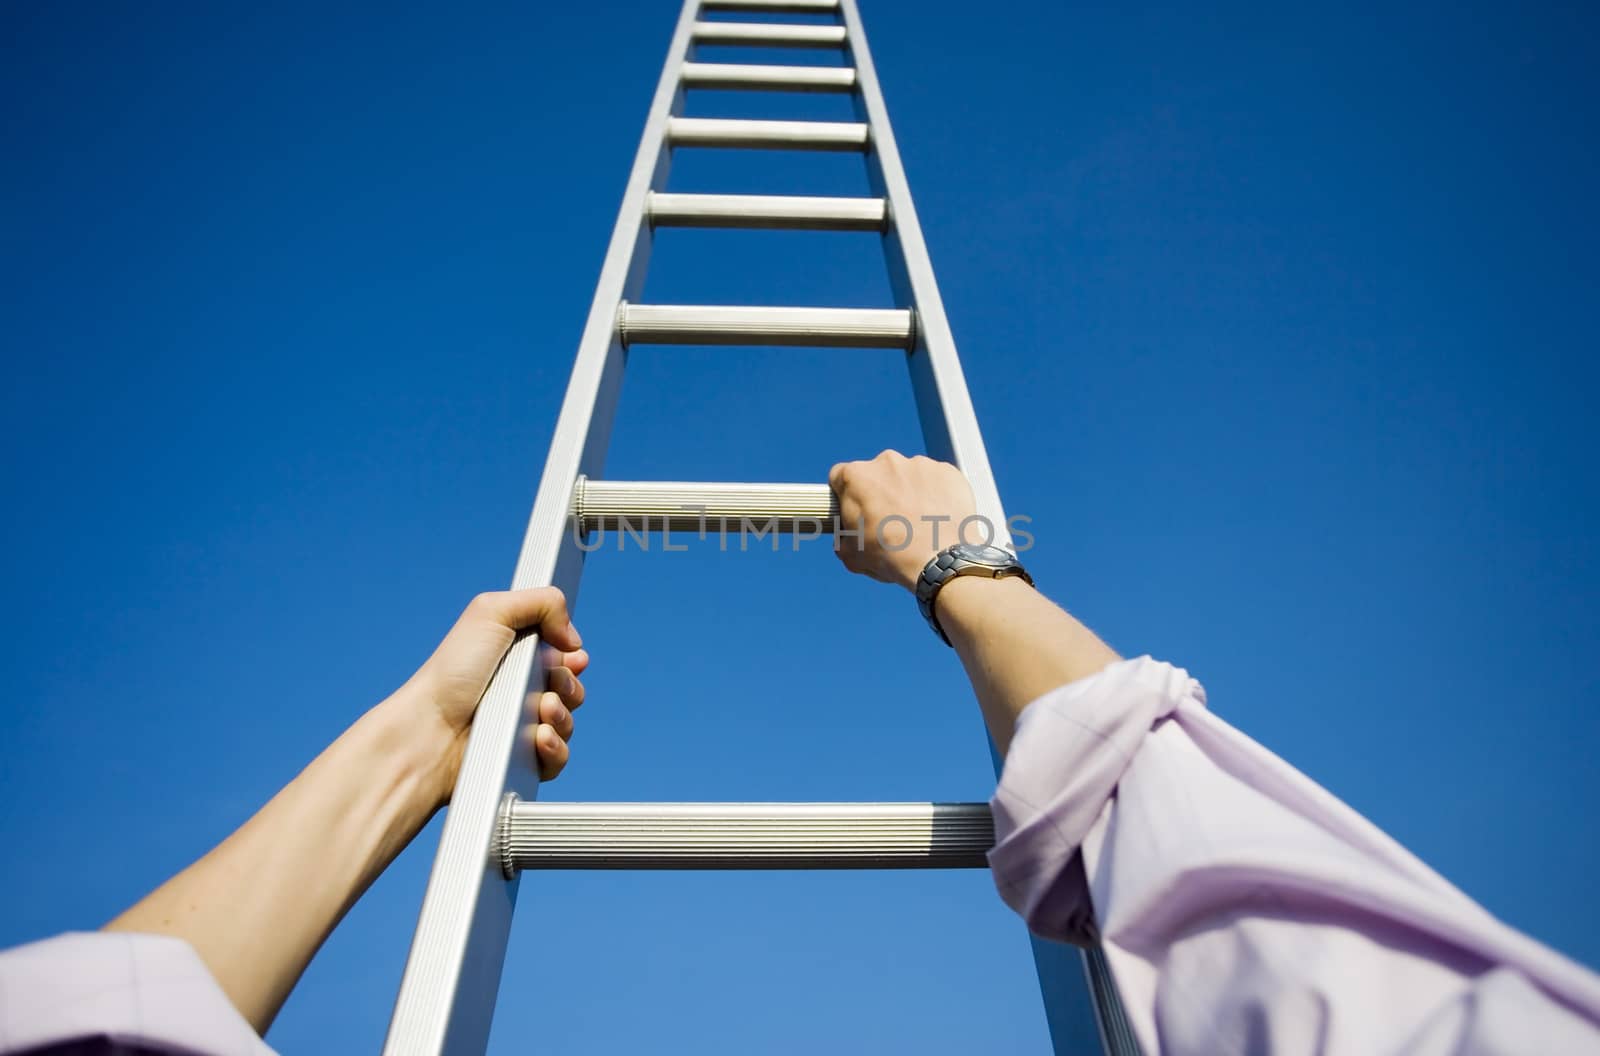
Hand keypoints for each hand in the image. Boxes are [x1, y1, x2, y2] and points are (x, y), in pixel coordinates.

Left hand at [395, 588, 587, 804]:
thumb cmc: (453, 671)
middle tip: (548, 683)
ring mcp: (522, 729)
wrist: (431, 727)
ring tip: (540, 712)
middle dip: (568, 685)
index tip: (571, 657)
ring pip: (568, 723)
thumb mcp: (492, 612)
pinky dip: (555, 748)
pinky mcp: (522, 762)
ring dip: (562, 715)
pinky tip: (538, 739)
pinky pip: (558, 758)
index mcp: (516, 658)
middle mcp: (521, 693)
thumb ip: (543, 603)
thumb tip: (573, 639)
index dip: (572, 658)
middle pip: (572, 690)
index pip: (564, 659)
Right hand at [829, 450, 977, 590]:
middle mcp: (887, 462)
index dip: (846, 495)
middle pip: (878, 474)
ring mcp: (920, 464)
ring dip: (909, 493)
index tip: (855, 510)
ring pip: (908, 476)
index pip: (841, 477)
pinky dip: (936, 495)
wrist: (939, 561)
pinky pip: (936, 480)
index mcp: (857, 477)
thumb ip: (844, 538)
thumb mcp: (851, 555)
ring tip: (919, 523)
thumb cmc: (892, 556)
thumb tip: (847, 539)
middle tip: (890, 521)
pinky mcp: (947, 472)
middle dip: (881, 493)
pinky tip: (938, 518)